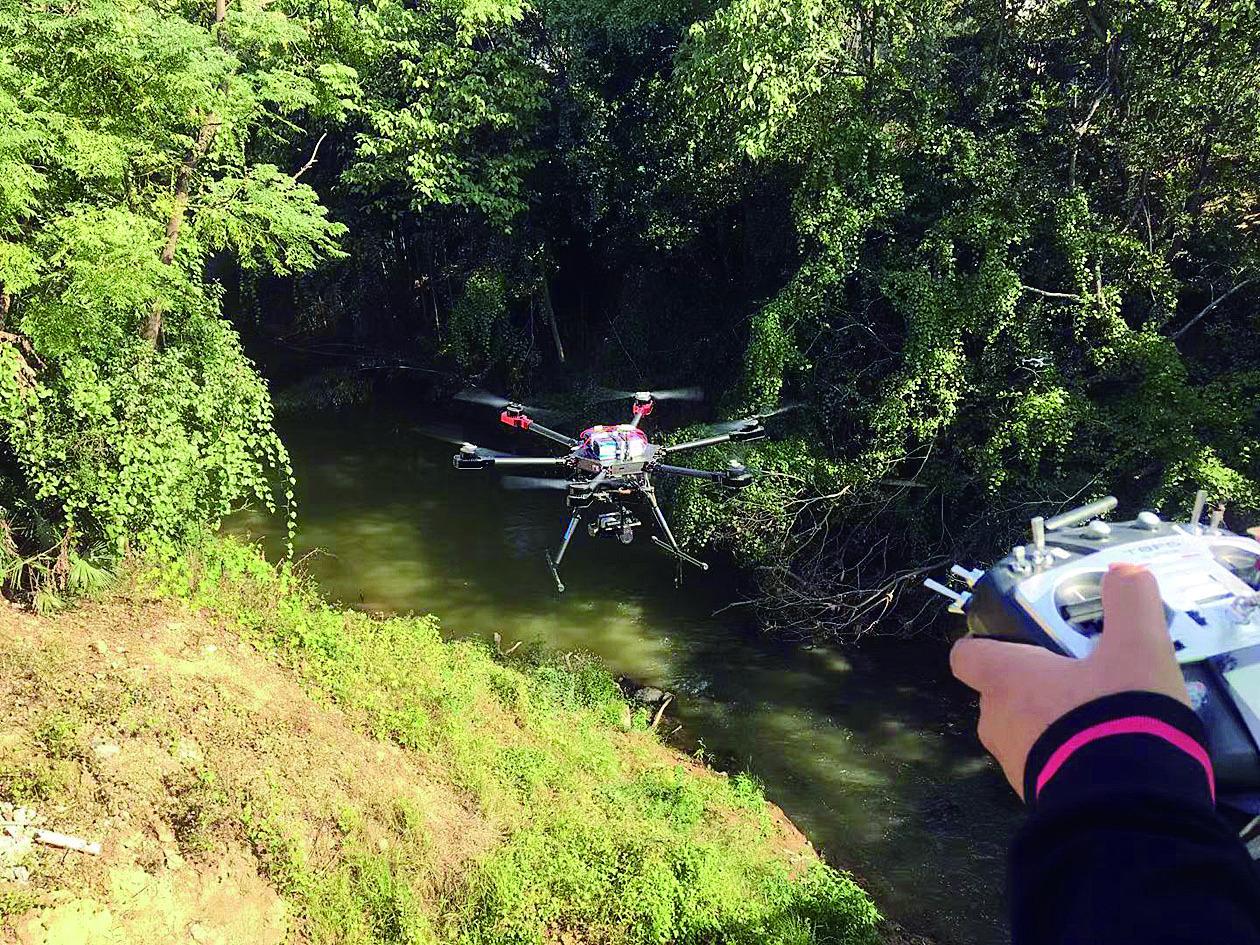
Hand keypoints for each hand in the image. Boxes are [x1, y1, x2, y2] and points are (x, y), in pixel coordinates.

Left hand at [949, 563, 1188, 797]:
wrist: (1127, 807)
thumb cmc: (1116, 715)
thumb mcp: (1137, 648)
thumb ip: (1130, 603)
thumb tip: (1126, 573)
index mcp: (1004, 679)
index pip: (966, 656)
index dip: (985, 647)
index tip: (1020, 644)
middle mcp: (997, 721)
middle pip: (1000, 695)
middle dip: (1036, 688)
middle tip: (1083, 680)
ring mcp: (1014, 765)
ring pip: (1024, 734)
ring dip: (1054, 726)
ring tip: (1103, 720)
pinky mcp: (1040, 798)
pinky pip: (1048, 769)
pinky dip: (1070, 760)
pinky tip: (1110, 757)